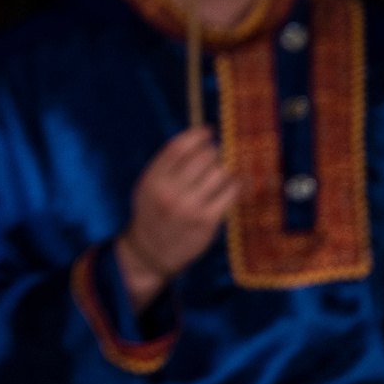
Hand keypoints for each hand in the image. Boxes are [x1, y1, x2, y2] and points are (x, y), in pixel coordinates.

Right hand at [117, 128, 237, 309]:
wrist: (151, 252)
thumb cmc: (152, 215)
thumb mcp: (147, 188)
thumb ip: (165, 167)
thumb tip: (196, 142)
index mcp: (153, 180)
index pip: (178, 148)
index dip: (196, 135)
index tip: (207, 131)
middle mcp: (170, 191)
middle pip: (201, 157)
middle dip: (212, 152)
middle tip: (215, 156)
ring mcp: (189, 206)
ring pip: (218, 172)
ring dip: (224, 168)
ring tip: (222, 172)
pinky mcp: (207, 220)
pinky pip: (229, 193)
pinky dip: (235, 184)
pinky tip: (234, 183)